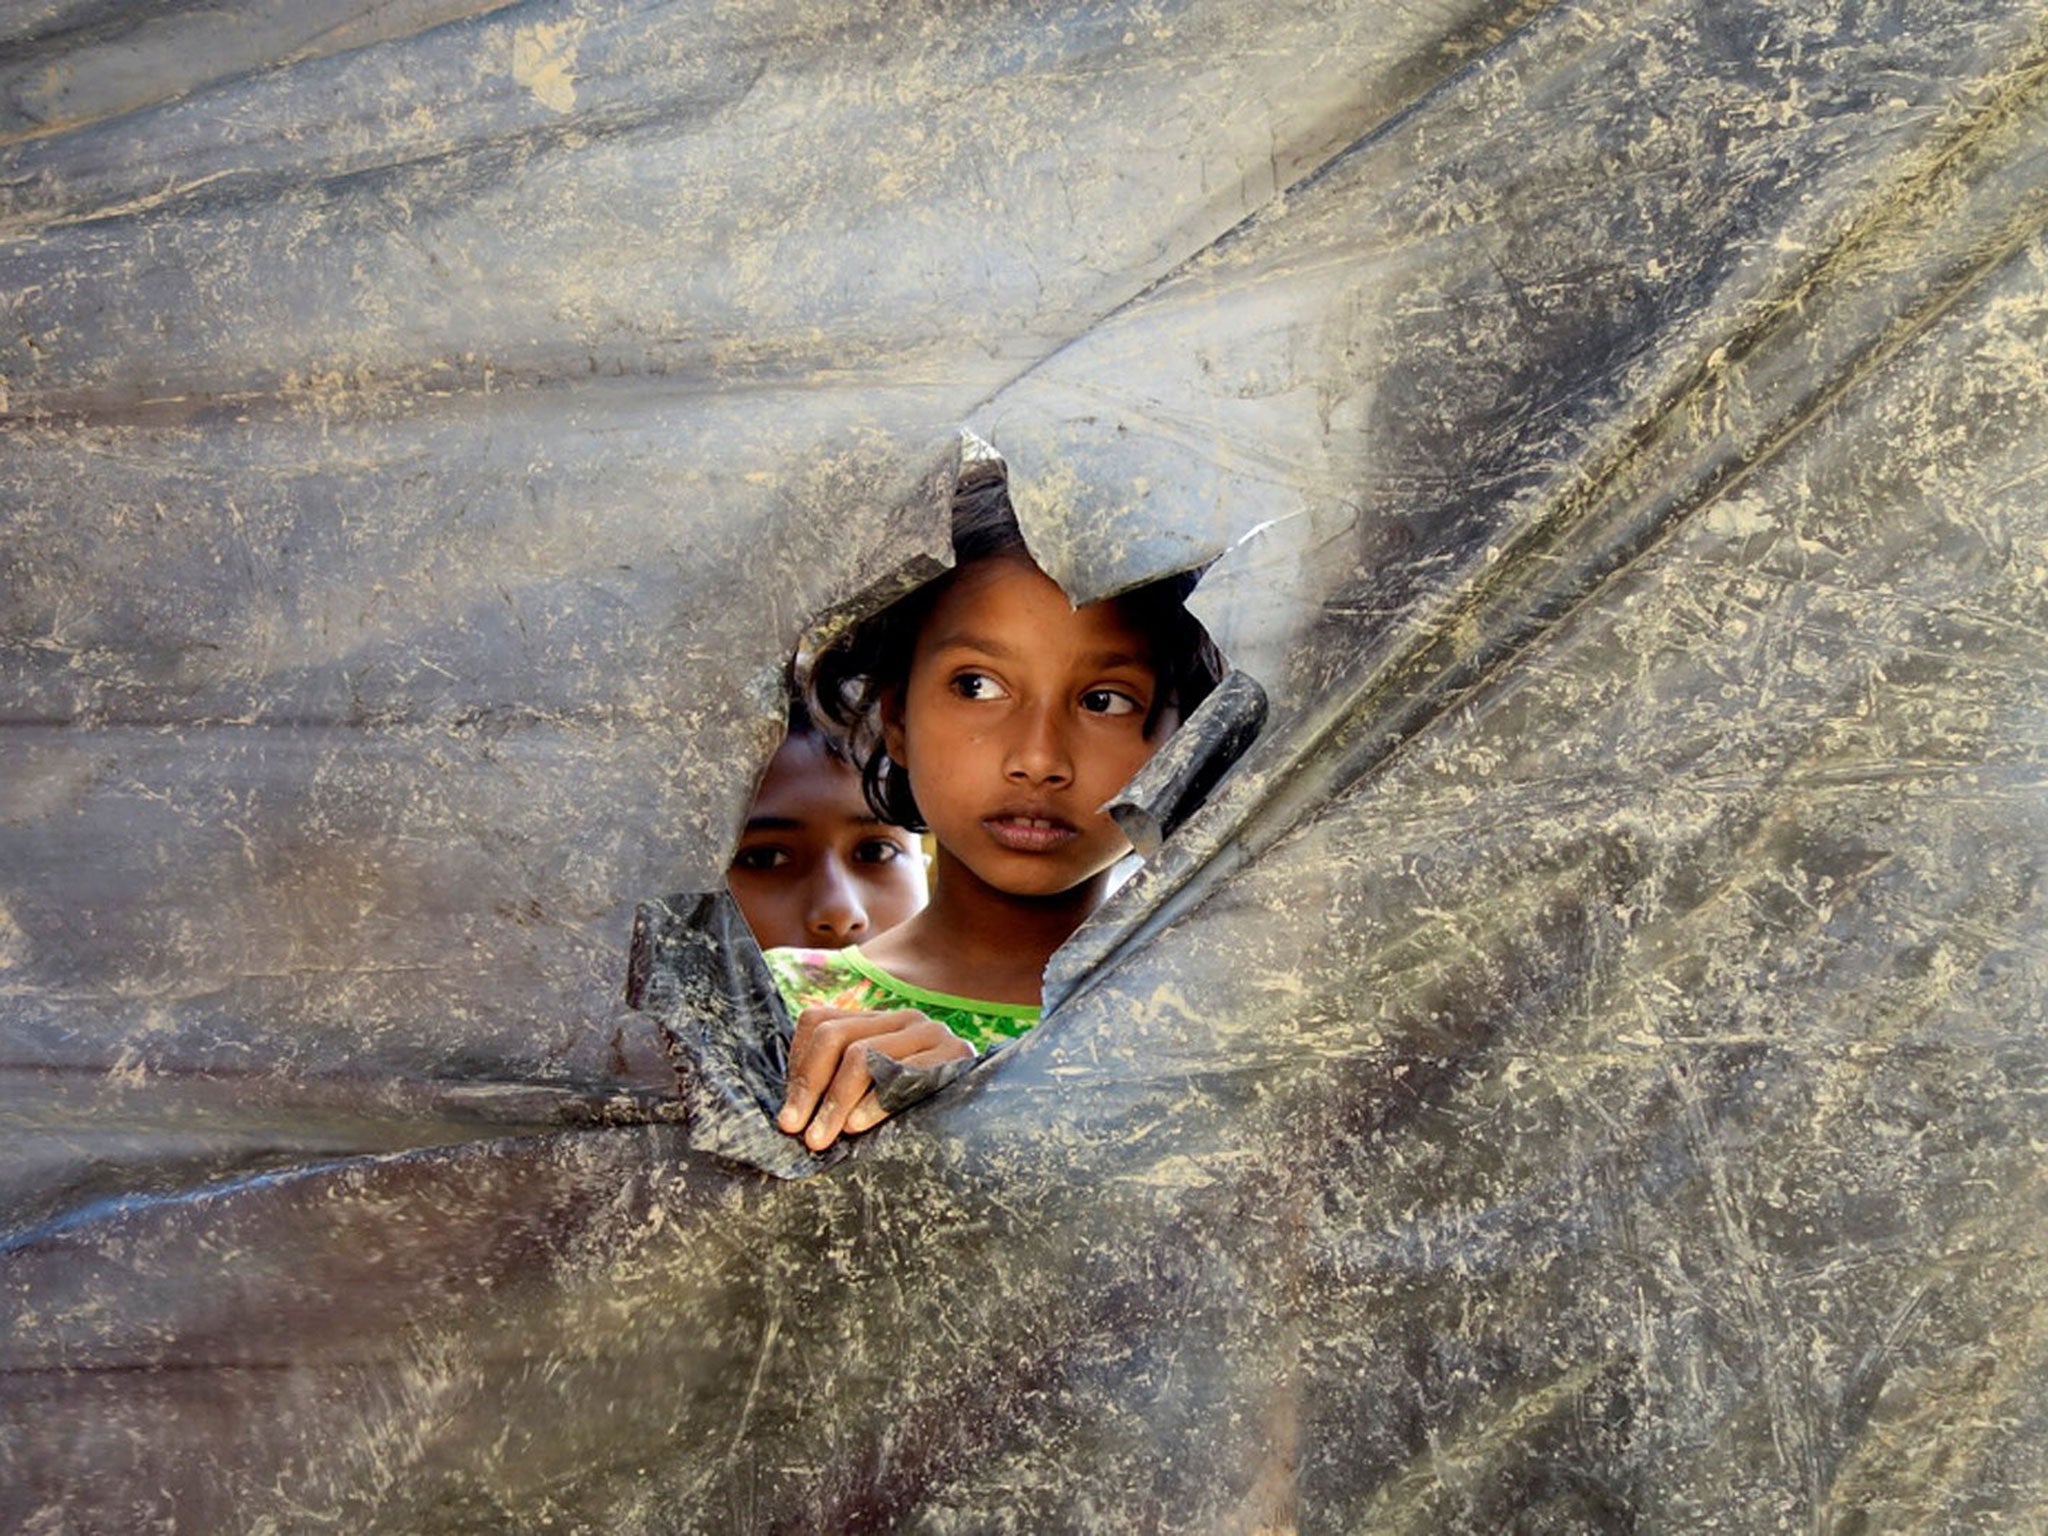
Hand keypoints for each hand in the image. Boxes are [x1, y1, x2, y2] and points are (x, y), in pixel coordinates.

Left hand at [776, 1005, 973, 1150]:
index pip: (819, 1023)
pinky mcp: (955, 1054)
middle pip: (835, 1037)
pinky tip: (859, 1126)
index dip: (799, 1070)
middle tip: (798, 1133)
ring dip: (836, 1102)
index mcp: (876, 1019)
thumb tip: (787, 1116)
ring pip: (862, 1055)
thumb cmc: (917, 1112)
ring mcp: (930, 1032)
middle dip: (811, 1089)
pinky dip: (875, 1102)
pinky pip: (903, 1074)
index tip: (788, 1120)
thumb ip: (834, 1088)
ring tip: (822, 1138)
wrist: (988, 1116)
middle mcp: (902, 1017)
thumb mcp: (870, 1093)